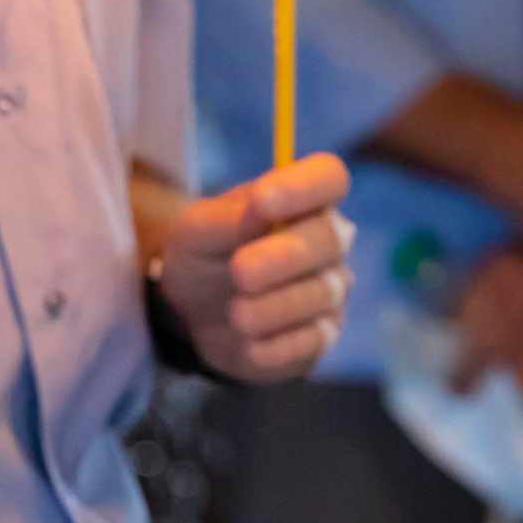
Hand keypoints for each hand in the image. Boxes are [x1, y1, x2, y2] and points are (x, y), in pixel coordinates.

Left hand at [154, 154, 352, 381]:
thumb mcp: (196, 233)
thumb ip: (227, 218)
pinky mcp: (321, 334)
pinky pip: (313, 339)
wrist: (193, 314)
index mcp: (301, 199)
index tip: (263, 202)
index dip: (304, 186)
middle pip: (329, 238)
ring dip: (275, 305)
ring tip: (236, 314)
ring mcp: (329, 287)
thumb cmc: (203, 258)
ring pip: (322, 292)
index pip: (328, 177)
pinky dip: (279, 344)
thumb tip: (260, 209)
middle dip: (284, 256)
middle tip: (241, 271)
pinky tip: (249, 345)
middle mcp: (326, 240)